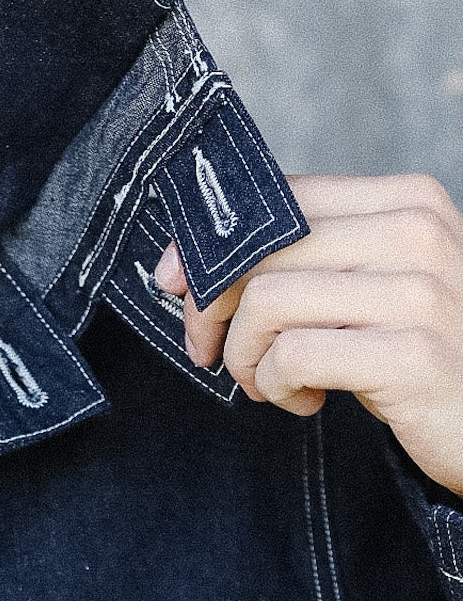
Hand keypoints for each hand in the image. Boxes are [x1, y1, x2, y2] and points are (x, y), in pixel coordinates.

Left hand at [154, 173, 462, 496]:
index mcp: (407, 200)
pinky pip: (294, 355)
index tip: (177, 285)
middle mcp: (420, 232)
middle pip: (263, 250)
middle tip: (213, 353)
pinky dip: (277, 385)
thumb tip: (186, 262)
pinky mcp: (414, 354)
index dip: (209, 244)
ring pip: (268, 302)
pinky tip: (305, 400)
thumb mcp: (372, 285)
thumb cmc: (418, 351)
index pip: (278, 201)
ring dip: (245, 356)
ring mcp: (423, 291)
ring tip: (267, 382)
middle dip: (213, 309)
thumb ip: (305, 256)